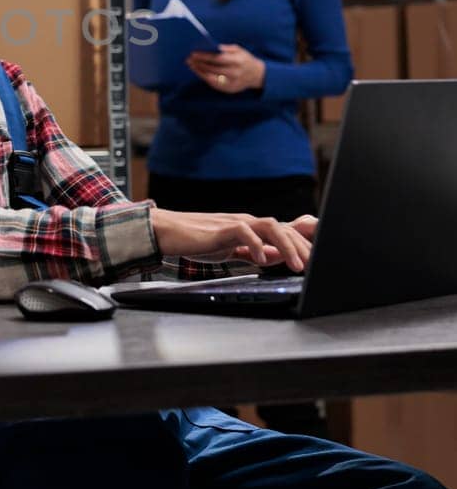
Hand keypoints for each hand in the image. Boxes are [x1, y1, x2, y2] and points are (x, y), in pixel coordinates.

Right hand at [151, 209, 313, 271]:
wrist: (168, 232)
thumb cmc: (197, 241)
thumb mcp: (232, 249)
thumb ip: (253, 252)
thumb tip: (276, 257)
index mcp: (251, 228)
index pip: (284, 231)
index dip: (304, 242)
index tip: (319, 257)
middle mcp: (247, 222)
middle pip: (283, 228)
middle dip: (303, 247)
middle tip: (315, 266)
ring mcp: (235, 223)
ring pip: (270, 226)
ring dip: (287, 246)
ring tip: (296, 266)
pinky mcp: (221, 228)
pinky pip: (244, 231)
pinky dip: (256, 245)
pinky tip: (262, 260)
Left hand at [186, 44, 264, 93]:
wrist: (257, 75)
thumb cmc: (245, 59)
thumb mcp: (240, 50)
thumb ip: (226, 48)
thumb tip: (212, 47)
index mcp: (238, 60)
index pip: (218, 58)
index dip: (205, 56)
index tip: (194, 53)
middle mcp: (235, 73)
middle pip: (213, 69)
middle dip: (199, 64)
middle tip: (189, 59)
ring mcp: (232, 83)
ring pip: (211, 78)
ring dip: (199, 71)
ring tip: (191, 65)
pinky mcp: (229, 90)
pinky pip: (214, 84)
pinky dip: (205, 78)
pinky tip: (198, 72)